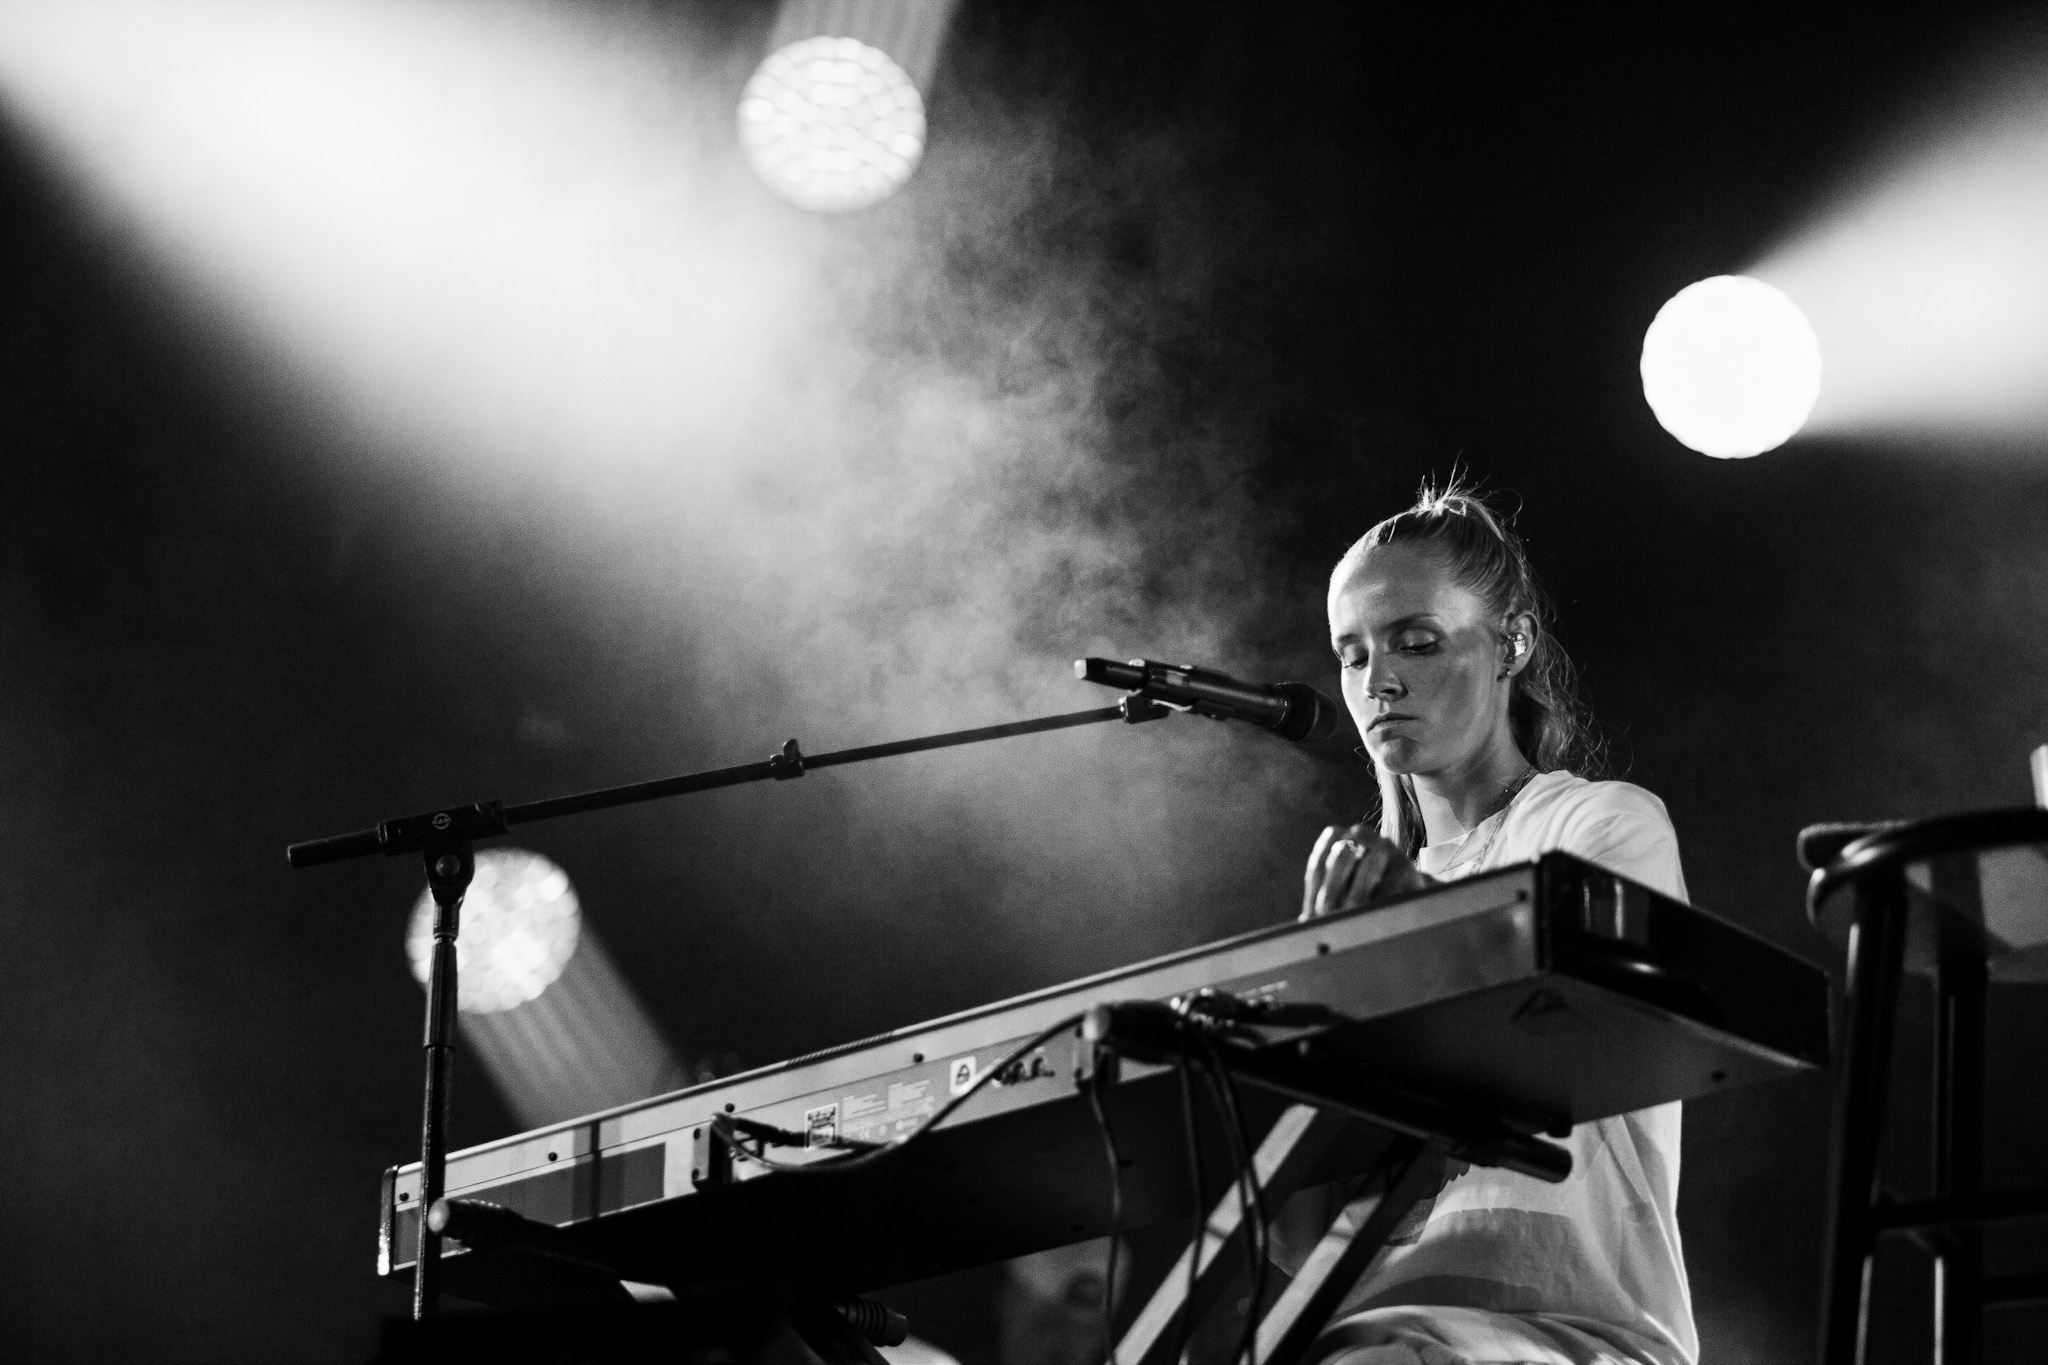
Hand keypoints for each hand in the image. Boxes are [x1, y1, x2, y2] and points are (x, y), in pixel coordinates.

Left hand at [1301, 823, 1429, 920]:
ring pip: (1367, 869)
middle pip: (1341, 858)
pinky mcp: (1404, 864)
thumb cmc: (1361, 887)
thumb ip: (1322, 898)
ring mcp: (1384, 845)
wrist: (1403, 886)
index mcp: (1335, 836)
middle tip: (1326, 916)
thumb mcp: (1339, 887)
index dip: (1313, 892)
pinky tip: (1372, 916)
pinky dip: (1379, 902)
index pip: (1318, 864)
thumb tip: (1306, 921)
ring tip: (1349, 918)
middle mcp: (1359, 833)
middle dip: (1331, 890)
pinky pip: (1389, 884)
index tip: (1312, 916)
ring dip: (1355, 897)